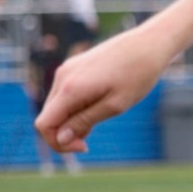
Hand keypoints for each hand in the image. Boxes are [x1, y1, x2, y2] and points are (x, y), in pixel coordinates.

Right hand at [36, 24, 169, 153]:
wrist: (148, 44)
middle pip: (48, 116)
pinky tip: (100, 104)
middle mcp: (62, 77)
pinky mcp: (75, 66)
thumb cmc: (138, 75)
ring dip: (72, 119)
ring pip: (57, 105)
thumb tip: (61, 139)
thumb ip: (85, 122)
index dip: (58, 143)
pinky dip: (76, 106)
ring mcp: (67, 69)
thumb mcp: (115, 105)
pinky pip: (66, 93)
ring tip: (102, 114)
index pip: (44, 124)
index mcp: (70, 88)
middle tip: (93, 135)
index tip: (84, 146)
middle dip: (65, 132)